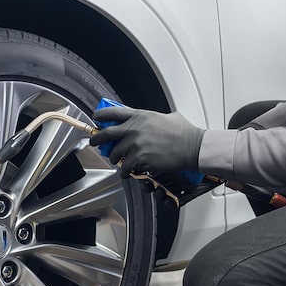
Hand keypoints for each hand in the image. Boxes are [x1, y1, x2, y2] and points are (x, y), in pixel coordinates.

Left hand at [89, 107, 204, 175]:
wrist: (191, 147)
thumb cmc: (184, 132)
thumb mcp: (167, 116)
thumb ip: (153, 118)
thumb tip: (151, 121)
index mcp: (140, 116)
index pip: (113, 112)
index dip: (101, 115)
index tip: (96, 118)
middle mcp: (134, 129)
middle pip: (106, 133)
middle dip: (96, 138)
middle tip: (94, 141)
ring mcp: (135, 145)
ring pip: (114, 154)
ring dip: (114, 158)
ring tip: (117, 161)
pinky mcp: (140, 159)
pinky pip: (125, 167)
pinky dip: (125, 171)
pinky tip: (128, 172)